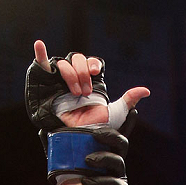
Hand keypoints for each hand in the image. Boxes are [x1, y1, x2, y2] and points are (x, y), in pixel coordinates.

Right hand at [33, 40, 149, 128]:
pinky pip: (42, 66)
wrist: (80, 139)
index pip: (90, 63)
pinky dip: (40, 55)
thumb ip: (128, 100)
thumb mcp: (115, 113)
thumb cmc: (97, 129)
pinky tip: (39, 45)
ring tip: (75, 94)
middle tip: (86, 92)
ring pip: (64, 63)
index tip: (95, 72)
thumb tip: (146, 90)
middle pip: (77, 59)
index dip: (92, 64)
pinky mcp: (47, 86)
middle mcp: (75, 79)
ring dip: (71, 75)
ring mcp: (60, 82)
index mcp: (90, 82)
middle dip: (82, 72)